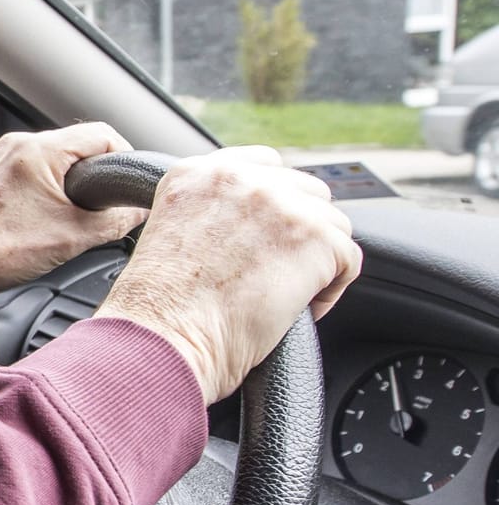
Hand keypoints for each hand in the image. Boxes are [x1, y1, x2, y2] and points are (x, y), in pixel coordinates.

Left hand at [0, 124, 147, 341]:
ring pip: (56, 157)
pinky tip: (49, 213)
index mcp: (38, 150)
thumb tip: (139, 211)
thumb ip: (117, 220)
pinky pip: (34, 168)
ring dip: (73, 181)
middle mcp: (18, 145)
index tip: (127, 182)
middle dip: (97, 173)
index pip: (102, 133)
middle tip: (104, 204)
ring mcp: (3, 157)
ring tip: (75, 212)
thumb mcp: (75, 238)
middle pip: (78, 144)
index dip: (124, 157)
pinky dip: (49, 186)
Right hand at [95, 147, 362, 402]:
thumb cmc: (156, 311)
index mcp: (196, 173)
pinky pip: (347, 260)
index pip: (264, 164)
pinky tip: (296, 311)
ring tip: (284, 295)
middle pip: (305, 190)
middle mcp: (239, 178)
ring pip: (332, 224)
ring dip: (316, 260)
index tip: (269, 233)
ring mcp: (280, 204)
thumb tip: (251, 228)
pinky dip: (330, 291)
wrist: (162, 339)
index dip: (275, 201)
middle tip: (277, 271)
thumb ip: (208, 212)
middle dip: (299, 230)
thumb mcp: (169, 235)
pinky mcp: (314, 237)